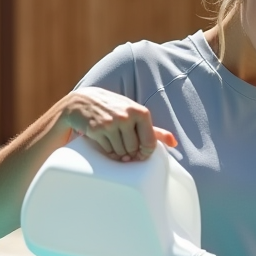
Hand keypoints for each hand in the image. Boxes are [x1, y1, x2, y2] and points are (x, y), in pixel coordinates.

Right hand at [62, 87, 177, 161]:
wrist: (82, 102)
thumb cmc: (113, 109)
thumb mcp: (134, 114)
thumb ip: (154, 129)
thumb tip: (174, 142)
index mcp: (141, 112)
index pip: (150, 143)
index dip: (145, 153)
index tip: (140, 154)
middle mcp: (127, 116)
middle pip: (134, 150)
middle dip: (129, 153)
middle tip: (123, 147)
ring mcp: (111, 123)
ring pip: (121, 152)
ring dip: (118, 153)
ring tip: (114, 144)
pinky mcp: (97, 129)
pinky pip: (108, 150)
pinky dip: (108, 151)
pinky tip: (105, 143)